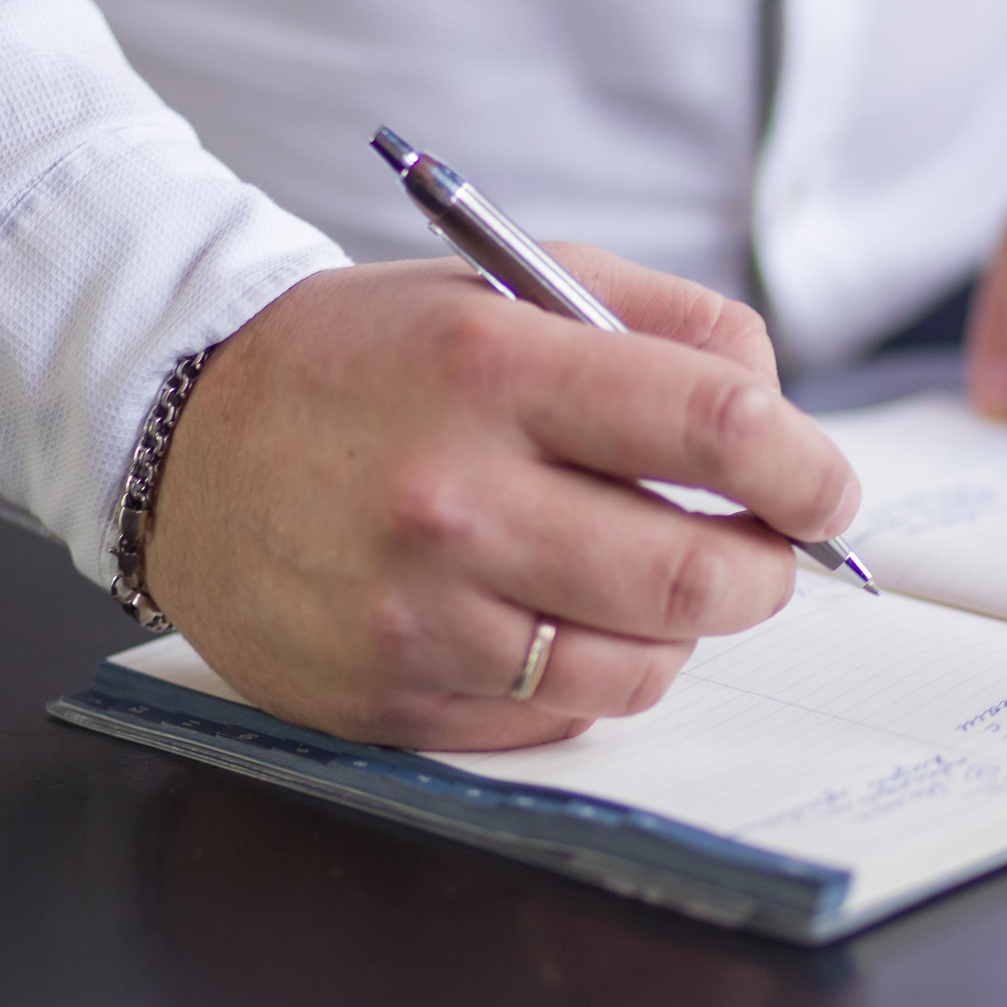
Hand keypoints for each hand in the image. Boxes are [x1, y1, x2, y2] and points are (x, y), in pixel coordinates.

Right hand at [141, 247, 859, 750]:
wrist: (179, 441)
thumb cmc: (366, 363)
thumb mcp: (507, 291)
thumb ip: (665, 326)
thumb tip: (782, 414)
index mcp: (491, 371)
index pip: (715, 428)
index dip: (808, 469)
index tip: (827, 490)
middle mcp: (455, 500)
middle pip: (698, 574)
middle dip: (766, 568)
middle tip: (765, 550)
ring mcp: (421, 615)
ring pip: (645, 665)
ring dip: (682, 630)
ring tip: (650, 578)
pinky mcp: (398, 700)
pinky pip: (564, 715)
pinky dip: (597, 675)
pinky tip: (560, 619)